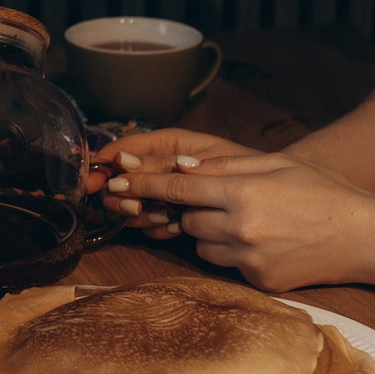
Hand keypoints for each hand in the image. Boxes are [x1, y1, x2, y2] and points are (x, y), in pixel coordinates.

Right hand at [86, 127, 256, 219]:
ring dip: (141, 214)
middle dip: (126, 196)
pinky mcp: (171, 216)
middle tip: (137, 208)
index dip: (105, 165)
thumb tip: (122, 161)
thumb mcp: (206, 159)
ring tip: (164, 217)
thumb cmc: (249, 166)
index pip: (122, 150)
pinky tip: (171, 228)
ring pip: (130, 205)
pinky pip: (149, 225)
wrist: (276, 196)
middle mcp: (160, 168)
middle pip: (120, 181)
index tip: (98, 181)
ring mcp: (164, 194)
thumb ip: (163, 162)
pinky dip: (156, 228)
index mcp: (166, 145)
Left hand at [107, 154, 374, 291]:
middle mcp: (241, 229)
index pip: (178, 188)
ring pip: (203, 246)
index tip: (117, 183)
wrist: (365, 236)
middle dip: (194, 209)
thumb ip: (227, 166)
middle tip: (221, 200)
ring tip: (250, 221)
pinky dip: (234, 253)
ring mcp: (249, 260)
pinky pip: (227, 266)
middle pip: (187, 220)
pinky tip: (264, 242)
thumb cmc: (324, 191)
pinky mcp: (259, 283)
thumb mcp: (277, 164)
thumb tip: (180, 167)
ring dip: (212, 234)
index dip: (145, 185)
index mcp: (244, 192)